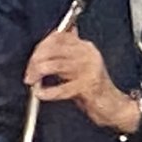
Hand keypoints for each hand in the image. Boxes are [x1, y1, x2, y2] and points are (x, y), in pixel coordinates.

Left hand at [25, 30, 139, 133]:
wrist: (111, 106)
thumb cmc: (93, 87)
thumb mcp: (80, 64)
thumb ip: (67, 51)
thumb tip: (52, 36)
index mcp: (86, 47)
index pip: (59, 37)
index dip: (41, 46)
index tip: (32, 58)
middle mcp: (89, 54)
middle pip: (55, 48)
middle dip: (36, 60)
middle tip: (29, 72)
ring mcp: (89, 69)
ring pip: (56, 65)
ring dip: (39, 73)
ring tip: (32, 81)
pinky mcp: (88, 86)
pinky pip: (62, 88)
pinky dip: (47, 92)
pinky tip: (40, 93)